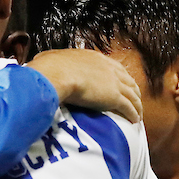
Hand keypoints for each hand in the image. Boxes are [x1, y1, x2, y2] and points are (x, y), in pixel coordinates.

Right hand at [26, 49, 141, 123]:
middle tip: (135, 99)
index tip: (121, 83)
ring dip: (137, 104)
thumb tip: (40, 62)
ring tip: (138, 112)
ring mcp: (113, 83)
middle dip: (133, 90)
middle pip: (128, 80)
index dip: (120, 76)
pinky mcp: (114, 97)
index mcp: (95, 58)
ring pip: (132, 94)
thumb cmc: (50, 67)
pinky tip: (135, 120)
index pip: (114, 67)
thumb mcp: (51, 58)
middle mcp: (108, 68)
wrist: (57, 74)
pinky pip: (128, 107)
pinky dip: (133, 114)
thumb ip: (51, 60)